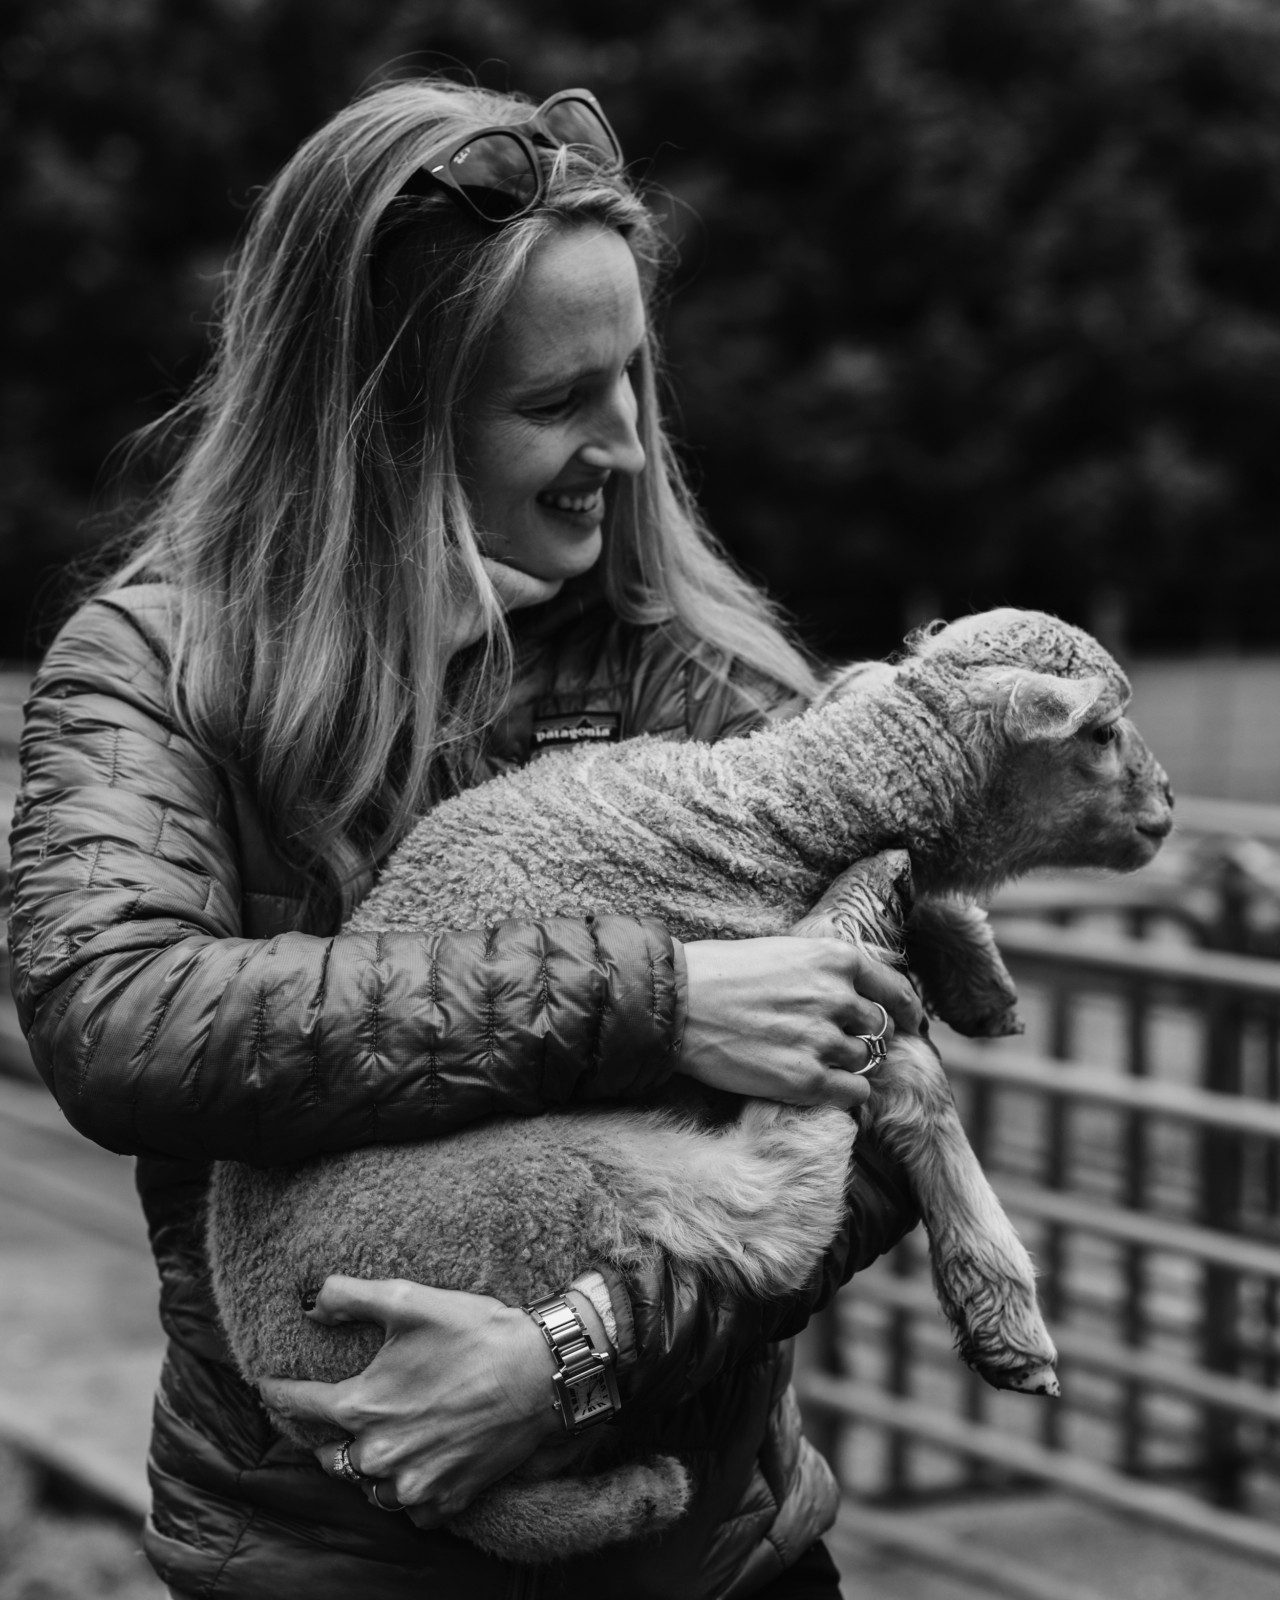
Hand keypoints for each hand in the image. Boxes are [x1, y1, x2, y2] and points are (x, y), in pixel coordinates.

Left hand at [257, 1276, 562, 1524]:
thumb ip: (349, 1296)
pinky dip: (402, 1492)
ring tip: (366, 1442)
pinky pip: (407, 1509)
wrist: (540, 1373)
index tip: (265, 1384)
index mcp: (361, 1407)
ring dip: (360, 1466)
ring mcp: (413, 1483)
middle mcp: (379, 1455)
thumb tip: (309, 1302)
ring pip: (364, 1486)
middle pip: (325, 1453)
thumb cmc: (474, 1333)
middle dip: (318, 1433)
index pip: (295, 1404)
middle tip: (323, 1415)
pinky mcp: (446, 1500)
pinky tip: (408, 1467)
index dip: (275, 1390)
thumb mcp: (408, 1299)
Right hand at [678, 937, 922, 1108]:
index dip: (906, 1010)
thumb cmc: (720, 974)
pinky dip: (846, 1093)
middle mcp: (838, 998)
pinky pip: (855, 1094)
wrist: (678, 1006)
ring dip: (850, 1065)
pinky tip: (822, 1087)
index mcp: (836, 959)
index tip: (910, 1023)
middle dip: (867, 1038)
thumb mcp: (784, 952)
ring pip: (867, 1061)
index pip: (895, 989)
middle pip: (881, 1029)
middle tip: (842, 1045)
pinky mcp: (807, 1080)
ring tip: (816, 1062)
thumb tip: (856, 996)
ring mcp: (824, 1041)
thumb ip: (825, 972)